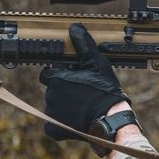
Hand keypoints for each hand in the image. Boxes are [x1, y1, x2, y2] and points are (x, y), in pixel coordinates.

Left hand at [39, 23, 128, 140]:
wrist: (110, 118)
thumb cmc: (104, 91)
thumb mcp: (96, 63)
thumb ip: (83, 45)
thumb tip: (75, 28)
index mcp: (57, 79)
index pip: (48, 74)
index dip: (60, 75)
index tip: (71, 78)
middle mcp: (50, 95)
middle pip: (51, 89)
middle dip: (63, 90)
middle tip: (81, 93)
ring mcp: (51, 114)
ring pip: (53, 106)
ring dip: (63, 105)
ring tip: (81, 106)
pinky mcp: (53, 130)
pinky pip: (52, 124)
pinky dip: (60, 123)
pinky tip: (74, 119)